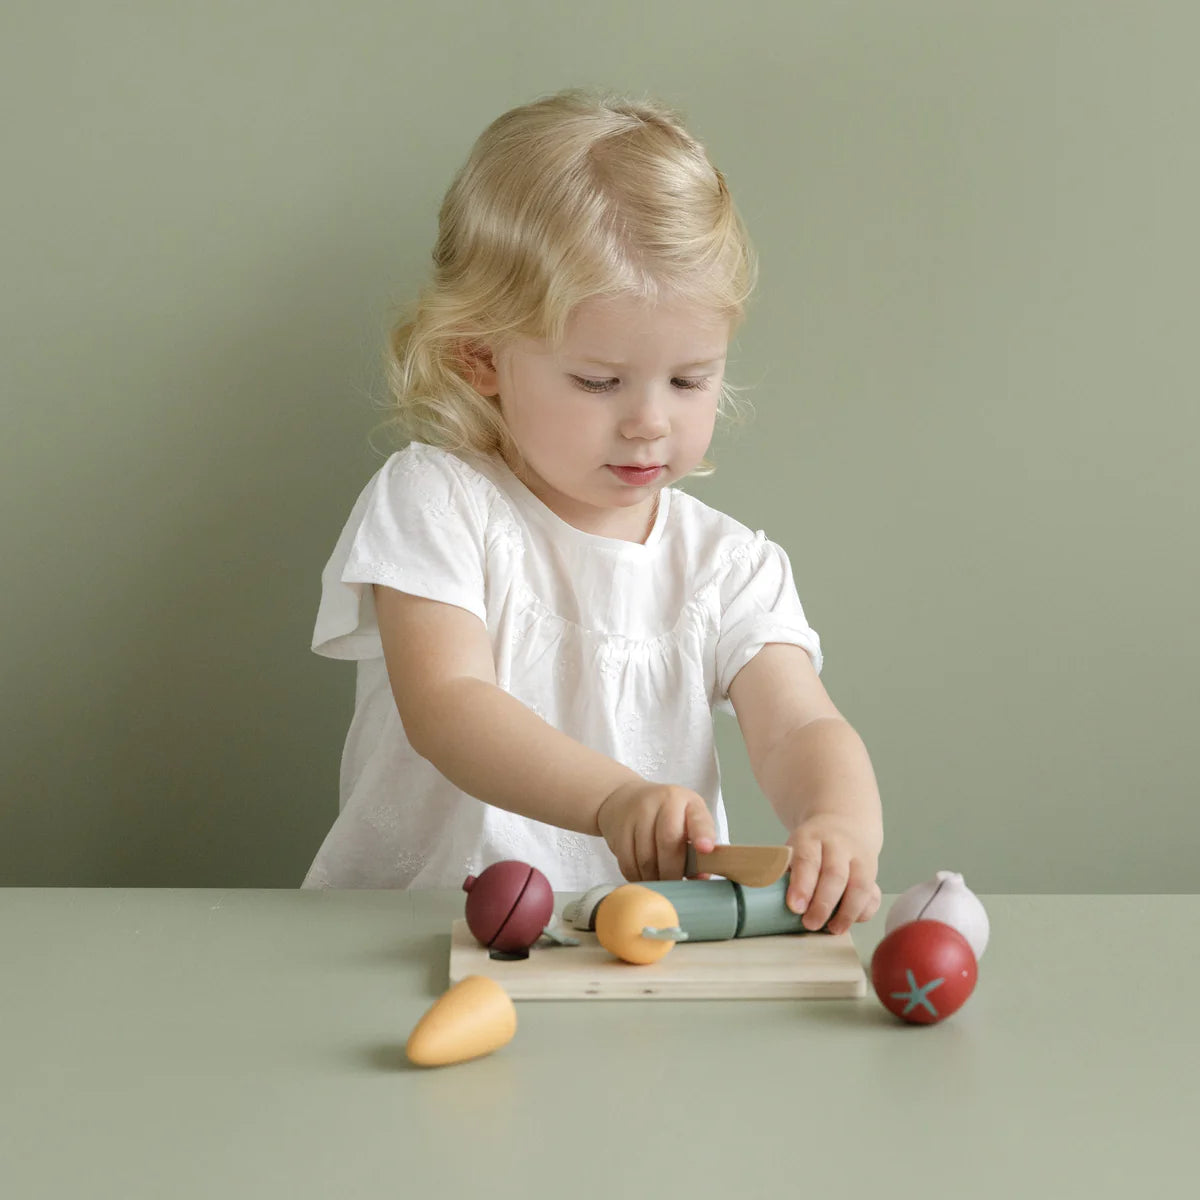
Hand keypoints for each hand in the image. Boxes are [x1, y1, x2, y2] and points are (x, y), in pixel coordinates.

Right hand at [596, 781, 716, 881]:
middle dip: (673, 871)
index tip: (706, 849)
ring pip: (646, 857)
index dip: (702, 835)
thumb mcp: (687, 818)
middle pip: (668, 842)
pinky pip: (627, 862)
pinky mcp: (618, 830)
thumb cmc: (664, 814)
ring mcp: (637, 814)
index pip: (697, 818)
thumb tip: (701, 877)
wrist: (623, 798)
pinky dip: (637, 877)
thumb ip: (697, 844)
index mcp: (686, 800)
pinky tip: (644, 878)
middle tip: (677, 885)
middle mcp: (661, 802)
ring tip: (661, 884)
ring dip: (655, 878)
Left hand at [785, 813, 881, 934]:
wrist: (843, 822)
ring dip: (847, 912)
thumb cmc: (810, 846)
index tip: (795, 907)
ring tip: (833, 929)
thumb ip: (782, 871)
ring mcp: (859, 858)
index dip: (802, 885)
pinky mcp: (873, 872)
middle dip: (823, 903)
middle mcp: (838, 845)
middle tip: (810, 924)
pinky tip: (851, 921)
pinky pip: (874, 894)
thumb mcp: (792, 848)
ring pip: (860, 885)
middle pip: (835, 874)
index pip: (808, 859)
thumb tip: (768, 903)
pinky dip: (864, 911)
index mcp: (811, 837)